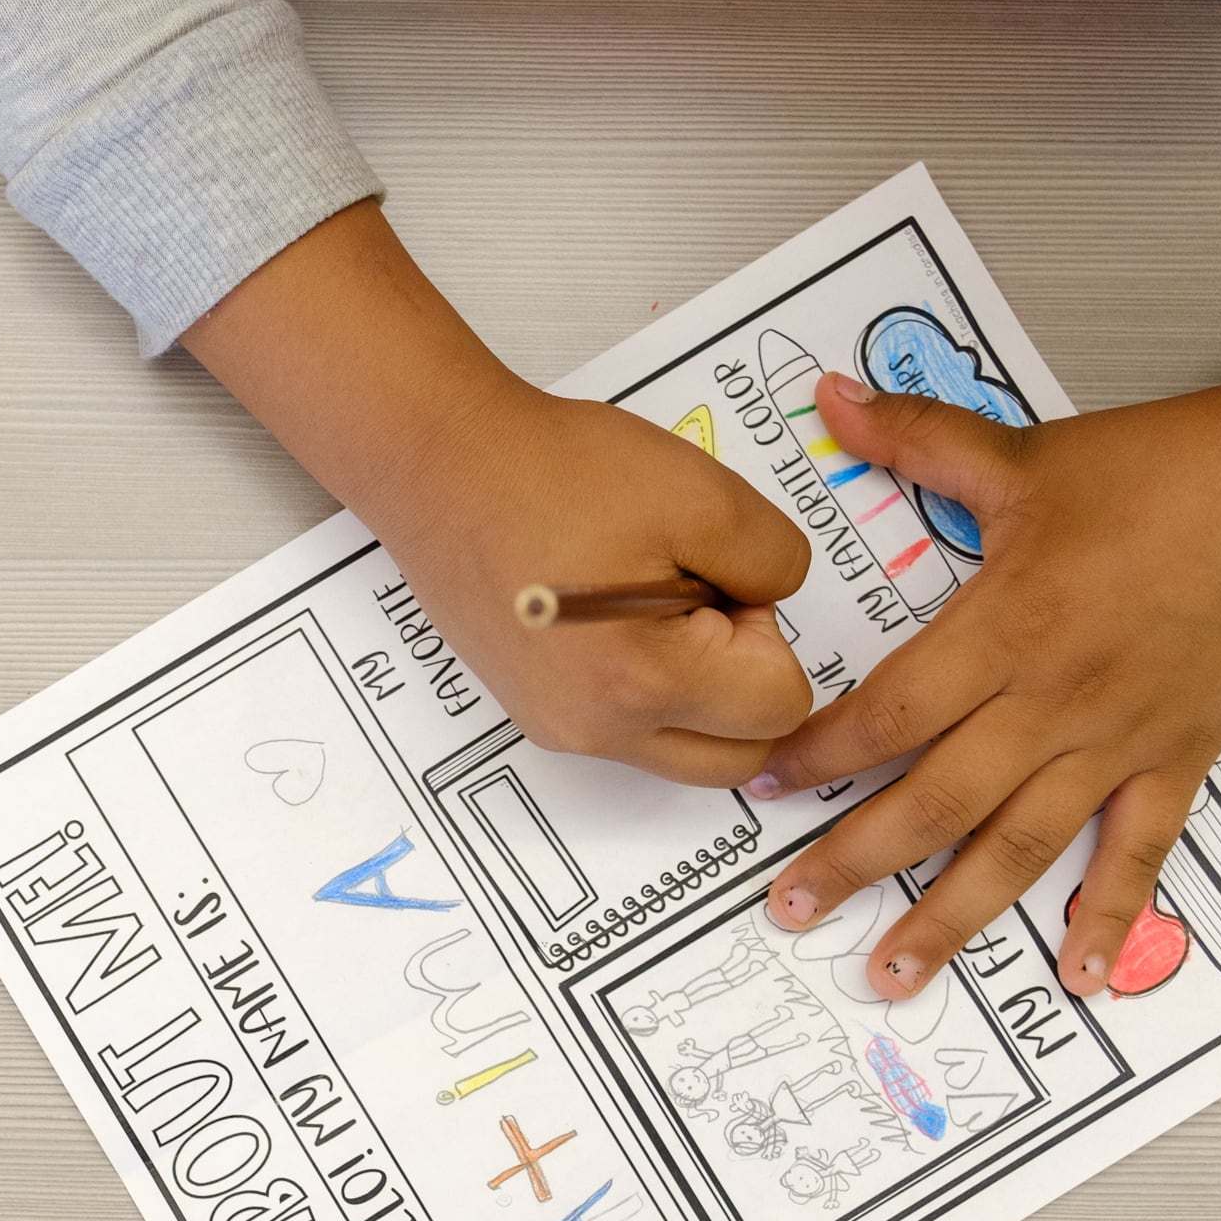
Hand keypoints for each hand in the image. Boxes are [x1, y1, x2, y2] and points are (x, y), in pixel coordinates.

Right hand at [185, 203, 812, 782]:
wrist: (440, 465)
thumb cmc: (555, 473)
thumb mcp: (706, 496)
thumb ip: (777, 563)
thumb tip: (769, 607)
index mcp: (642, 682)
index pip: (780, 706)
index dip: (769, 634)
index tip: (717, 580)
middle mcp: (597, 729)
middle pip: (740, 756)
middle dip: (745, 683)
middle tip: (700, 600)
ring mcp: (559, 729)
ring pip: (686, 750)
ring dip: (699, 691)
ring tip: (652, 604)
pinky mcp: (536, 713)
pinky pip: (630, 730)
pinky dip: (647, 686)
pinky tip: (612, 615)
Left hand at [747, 309, 1220, 1000]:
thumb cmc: (1167, 472)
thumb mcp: (1026, 454)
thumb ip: (917, 439)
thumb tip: (831, 398)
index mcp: (1010, 627)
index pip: (891, 712)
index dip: (820, 753)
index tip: (764, 784)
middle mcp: (1058, 701)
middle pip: (938, 800)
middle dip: (856, 860)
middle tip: (790, 908)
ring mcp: (1119, 741)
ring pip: (1020, 847)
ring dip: (952, 915)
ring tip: (892, 974)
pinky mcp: (1178, 757)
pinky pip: (1139, 853)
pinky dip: (1110, 917)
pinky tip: (1078, 976)